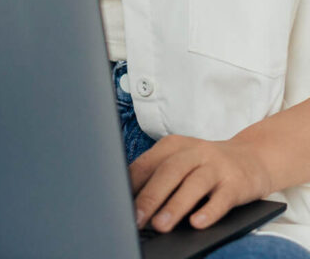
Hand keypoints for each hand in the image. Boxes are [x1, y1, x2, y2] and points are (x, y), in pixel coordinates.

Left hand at [130, 134, 272, 232]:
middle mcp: (194, 152)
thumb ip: (159, 175)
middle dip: (150, 197)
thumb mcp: (181, 161)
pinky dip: (209, 211)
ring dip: (175, 206)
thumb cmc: (207, 164)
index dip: (132, 184)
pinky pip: (222, 199)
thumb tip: (132, 200)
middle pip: (168, 173)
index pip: (147, 163)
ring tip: (161, 225)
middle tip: (136, 218)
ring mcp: (216, 167)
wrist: (253, 157)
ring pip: (193, 185)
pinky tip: (197, 223)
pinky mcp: (236, 183)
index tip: (118, 203)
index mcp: (173, 146)